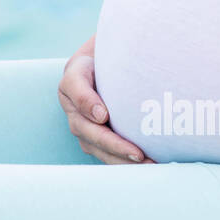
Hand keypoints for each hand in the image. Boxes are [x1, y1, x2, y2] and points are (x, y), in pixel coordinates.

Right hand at [58, 36, 153, 164]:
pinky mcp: (97, 142)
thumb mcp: (100, 53)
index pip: (77, 93)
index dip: (89, 105)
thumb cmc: (104, 59)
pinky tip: (148, 166)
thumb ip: (100, 72)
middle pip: (90, 133)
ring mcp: (84, 130)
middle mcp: (74, 112)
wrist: (104, 68)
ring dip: (123, 161)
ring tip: (148, 166)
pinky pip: (110, 156)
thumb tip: (102, 116)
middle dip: (115, 146)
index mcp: (70, 84)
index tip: (104, 115)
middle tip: (139, 154)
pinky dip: (127, 163)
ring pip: (100, 150)